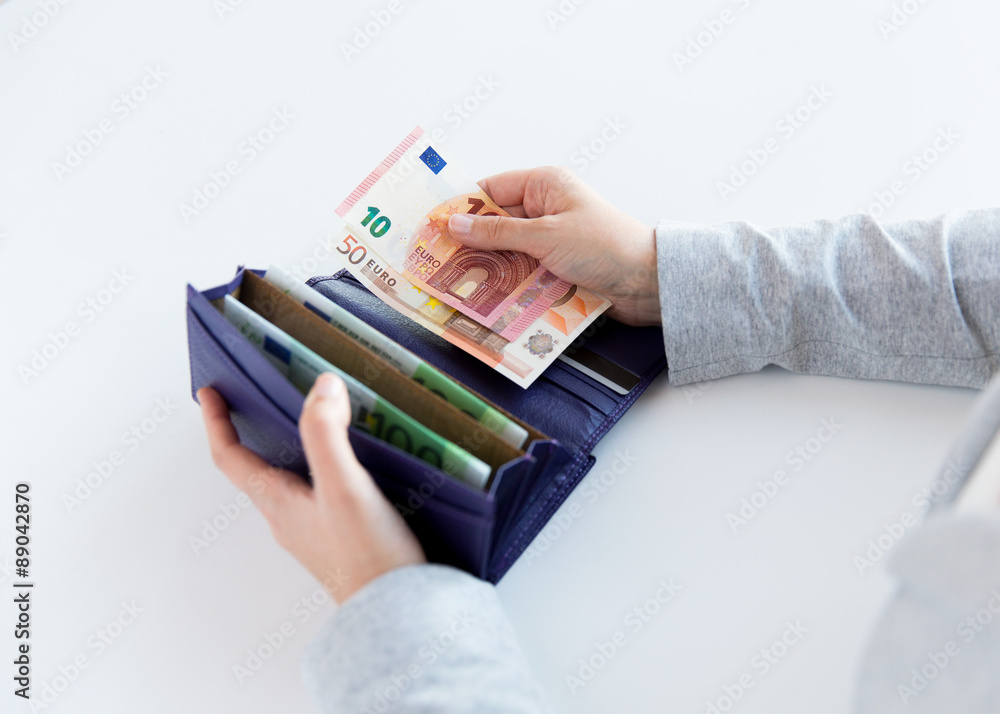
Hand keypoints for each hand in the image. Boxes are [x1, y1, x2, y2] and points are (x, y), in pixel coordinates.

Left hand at [197, 373, 425, 602]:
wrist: (396, 613)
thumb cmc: (366, 556)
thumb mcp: (344, 485)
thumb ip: (328, 434)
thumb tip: (321, 387)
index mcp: (278, 502)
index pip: (230, 458)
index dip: (217, 422)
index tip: (210, 392)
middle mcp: (288, 518)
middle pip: (257, 469)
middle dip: (255, 432)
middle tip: (260, 400)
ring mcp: (313, 532)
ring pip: (290, 483)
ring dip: (293, 451)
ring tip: (314, 423)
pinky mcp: (340, 541)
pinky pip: (321, 497)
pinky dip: (326, 471)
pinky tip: (356, 465)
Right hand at [448, 166, 659, 326]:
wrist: (648, 283)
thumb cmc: (606, 246)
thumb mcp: (546, 235)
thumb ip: (498, 232)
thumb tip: (455, 223)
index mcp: (544, 186)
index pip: (490, 190)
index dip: (461, 208)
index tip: (432, 227)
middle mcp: (545, 209)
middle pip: (494, 225)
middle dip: (469, 244)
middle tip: (436, 262)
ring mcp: (550, 241)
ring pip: (505, 253)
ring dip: (487, 269)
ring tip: (455, 285)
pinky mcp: (555, 269)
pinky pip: (521, 274)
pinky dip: (506, 285)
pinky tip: (486, 298)